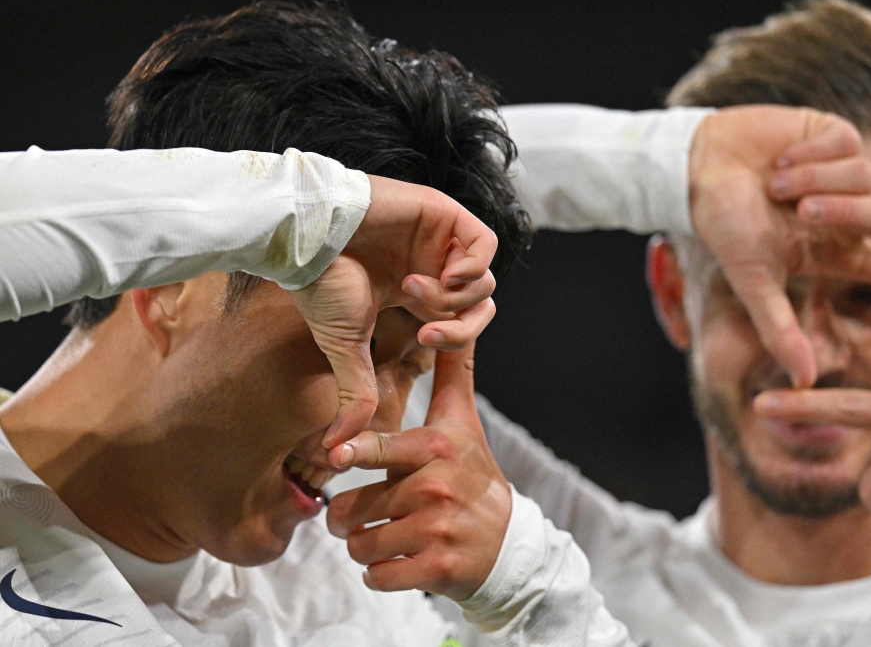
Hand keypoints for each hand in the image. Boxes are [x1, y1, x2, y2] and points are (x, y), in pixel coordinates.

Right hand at [290, 175, 497, 446]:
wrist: (306, 237)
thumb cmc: (319, 282)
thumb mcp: (346, 345)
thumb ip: (356, 390)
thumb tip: (337, 444)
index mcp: (416, 289)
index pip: (461, 320)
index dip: (452, 337)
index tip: (421, 338)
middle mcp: (432, 264)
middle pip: (479, 304)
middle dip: (461, 327)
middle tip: (427, 331)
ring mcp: (439, 238)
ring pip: (484, 278)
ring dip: (455, 295)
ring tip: (414, 287)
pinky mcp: (443, 213)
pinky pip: (485, 243)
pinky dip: (473, 266)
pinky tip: (444, 274)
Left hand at [325, 342, 511, 600]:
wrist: (509, 545)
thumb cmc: (474, 477)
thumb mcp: (464, 423)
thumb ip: (451, 373)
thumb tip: (448, 319)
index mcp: (436, 450)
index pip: (380, 449)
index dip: (352, 451)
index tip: (335, 456)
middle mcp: (436, 488)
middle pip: (353, 508)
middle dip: (347, 518)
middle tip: (360, 515)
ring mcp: (436, 531)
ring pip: (360, 545)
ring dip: (362, 548)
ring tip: (386, 538)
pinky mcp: (436, 570)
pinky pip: (378, 577)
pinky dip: (380, 575)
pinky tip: (400, 562)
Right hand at [689, 106, 870, 386]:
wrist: (698, 169)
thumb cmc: (722, 225)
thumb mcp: (752, 280)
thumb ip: (779, 328)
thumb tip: (805, 380)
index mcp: (832, 251)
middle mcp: (846, 214)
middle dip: (847, 213)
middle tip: (801, 212)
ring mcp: (841, 174)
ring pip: (867, 179)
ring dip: (818, 181)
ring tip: (777, 183)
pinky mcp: (833, 135)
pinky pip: (848, 144)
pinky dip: (811, 153)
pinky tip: (781, 158)